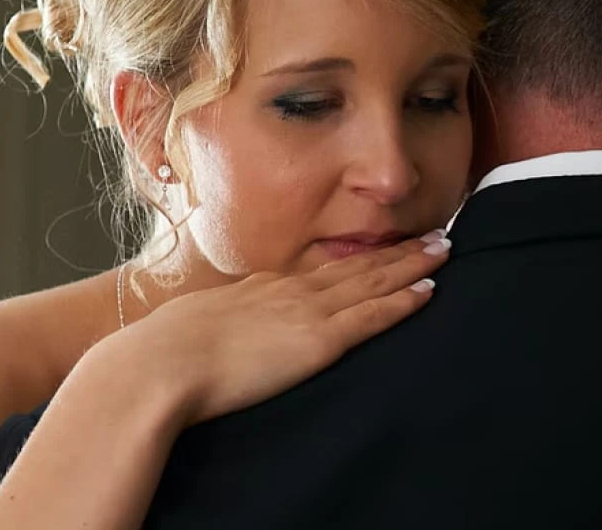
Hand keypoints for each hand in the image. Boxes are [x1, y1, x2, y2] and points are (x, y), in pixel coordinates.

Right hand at [100, 233, 450, 423]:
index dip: (354, 260)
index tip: (379, 251)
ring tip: (443, 249)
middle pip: (355, 266)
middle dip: (397, 252)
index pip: (319, 273)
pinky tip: (430, 291)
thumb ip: (211, 331)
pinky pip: (373, 316)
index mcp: (259, 291)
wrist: (158, 366)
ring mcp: (307, 312)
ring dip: (412, 265)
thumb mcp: (189, 330)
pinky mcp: (320, 341)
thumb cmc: (161, 356)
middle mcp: (289, 292)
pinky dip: (404, 301)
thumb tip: (206, 342)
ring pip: (373, 281)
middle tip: (434, 235)